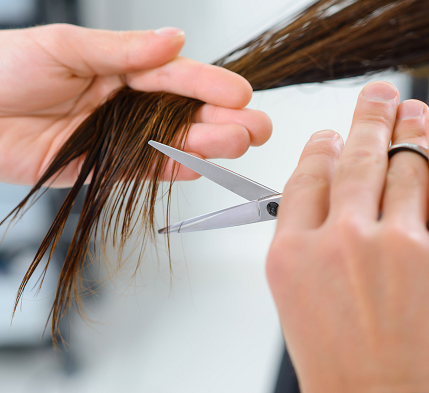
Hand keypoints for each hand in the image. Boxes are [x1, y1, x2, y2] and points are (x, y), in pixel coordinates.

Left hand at [0, 24, 270, 186]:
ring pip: (175, 141)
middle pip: (186, 112)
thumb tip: (173, 40)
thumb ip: (122, 50)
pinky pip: (149, 169)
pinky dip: (174, 169)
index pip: (176, 76)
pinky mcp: (109, 167)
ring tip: (239, 144)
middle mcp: (129, 103)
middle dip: (224, 119)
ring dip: (208, 144)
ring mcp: (123, 136)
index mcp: (122, 68)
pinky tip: (200, 166)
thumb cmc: (5, 70)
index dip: (209, 84)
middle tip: (257, 126)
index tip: (240, 93)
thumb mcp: (65, 46)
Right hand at [267, 81, 428, 392]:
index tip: (330, 136)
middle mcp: (342, 243)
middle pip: (355, 158)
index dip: (322, 147)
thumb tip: (324, 180)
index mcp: (293, 254)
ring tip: (408, 109)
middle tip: (375, 96)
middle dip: (367, 118)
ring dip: (405, 128)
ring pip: (403, 164)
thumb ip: (301, 234)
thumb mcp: (294, 297)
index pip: (307, 176)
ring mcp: (400, 247)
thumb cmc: (341, 363)